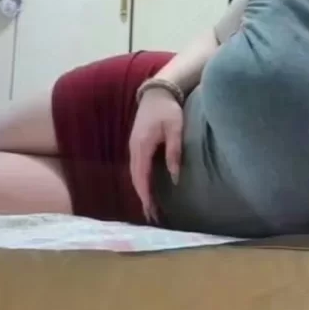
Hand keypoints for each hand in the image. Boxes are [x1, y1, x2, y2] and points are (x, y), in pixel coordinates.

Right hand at [128, 87, 183, 221]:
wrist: (157, 92)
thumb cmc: (168, 109)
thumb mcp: (175, 128)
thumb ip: (174, 151)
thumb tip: (174, 177)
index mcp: (142, 146)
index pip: (142, 176)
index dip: (145, 194)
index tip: (150, 210)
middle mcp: (134, 148)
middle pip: (135, 178)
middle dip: (142, 197)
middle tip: (151, 216)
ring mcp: (133, 146)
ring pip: (134, 174)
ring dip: (141, 190)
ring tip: (149, 207)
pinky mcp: (136, 144)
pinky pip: (136, 167)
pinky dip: (140, 181)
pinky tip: (147, 188)